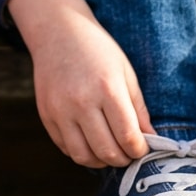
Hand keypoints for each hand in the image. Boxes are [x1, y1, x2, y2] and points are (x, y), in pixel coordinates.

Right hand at [8, 0, 151, 167]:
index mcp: (107, 89)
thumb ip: (138, 108)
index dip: (140, 149)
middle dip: (123, 159)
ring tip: (111, 152)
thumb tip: (150, 138)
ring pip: (84, 156)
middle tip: (129, 154)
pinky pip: (66, 148)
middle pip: (107, 151)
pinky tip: (91, 143)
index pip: (128, 136)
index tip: (143, 148)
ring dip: (102, 161)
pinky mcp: (46, 115)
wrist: (58, 33)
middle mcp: (81, 102)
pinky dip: (82, 152)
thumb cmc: (97, 50)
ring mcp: (60, 111)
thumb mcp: (125, 72)